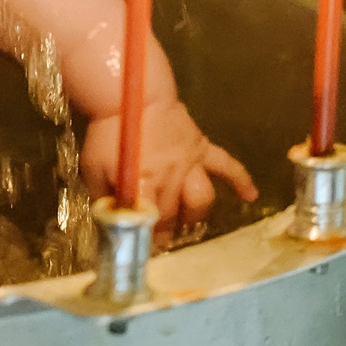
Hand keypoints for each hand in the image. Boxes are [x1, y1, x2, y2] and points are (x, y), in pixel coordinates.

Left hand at [80, 100, 257, 232]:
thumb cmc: (110, 131)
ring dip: (194, 215)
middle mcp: (172, 176)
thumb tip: (109, 221)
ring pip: (201, 199)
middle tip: (160, 244)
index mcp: (144, 181)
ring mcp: (191, 162)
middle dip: (166, 234)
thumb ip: (103, 197)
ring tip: (186, 223)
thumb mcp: (94, 167)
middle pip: (173, 214)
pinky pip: (227, 166)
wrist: (133, 94)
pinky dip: (241, 180)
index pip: (149, 221)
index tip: (145, 252)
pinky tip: (251, 196)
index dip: (148, 240)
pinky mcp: (203, 148)